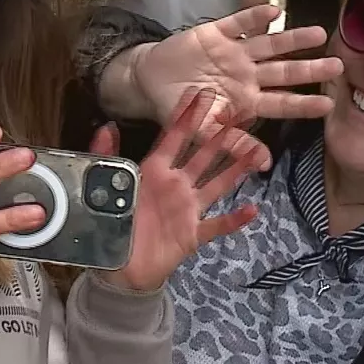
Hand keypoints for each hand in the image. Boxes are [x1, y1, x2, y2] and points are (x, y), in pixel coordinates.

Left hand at [97, 88, 269, 291]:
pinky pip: (217, 225)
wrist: (117, 270)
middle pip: (203, 155)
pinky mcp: (192, 234)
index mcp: (154, 171)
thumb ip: (106, 157)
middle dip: (221, 134)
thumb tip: (107, 125)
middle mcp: (176, 185)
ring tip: (257, 152)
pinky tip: (252, 209)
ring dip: (237, 169)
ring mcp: (187, 209)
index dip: (187, 116)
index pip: (174, 137)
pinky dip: (234, 219)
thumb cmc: (111, 225)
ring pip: (217, 184)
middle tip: (241, 112)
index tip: (202, 93)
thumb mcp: (106, 188)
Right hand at [133, 5, 343, 128]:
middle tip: (338, 66)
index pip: (281, 103)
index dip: (304, 104)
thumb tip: (265, 164)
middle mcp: (246, 75)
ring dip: (293, 39)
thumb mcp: (203, 131)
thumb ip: (234, 143)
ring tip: (319, 34)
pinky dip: (255, 17)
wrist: (149, 80)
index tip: (329, 104)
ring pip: (270, 45)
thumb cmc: (179, 108)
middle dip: (310, 69)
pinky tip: (274, 11)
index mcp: (245, 100)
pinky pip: (239, 22)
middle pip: (284, 71)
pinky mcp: (216, 33)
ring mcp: (234, 53)